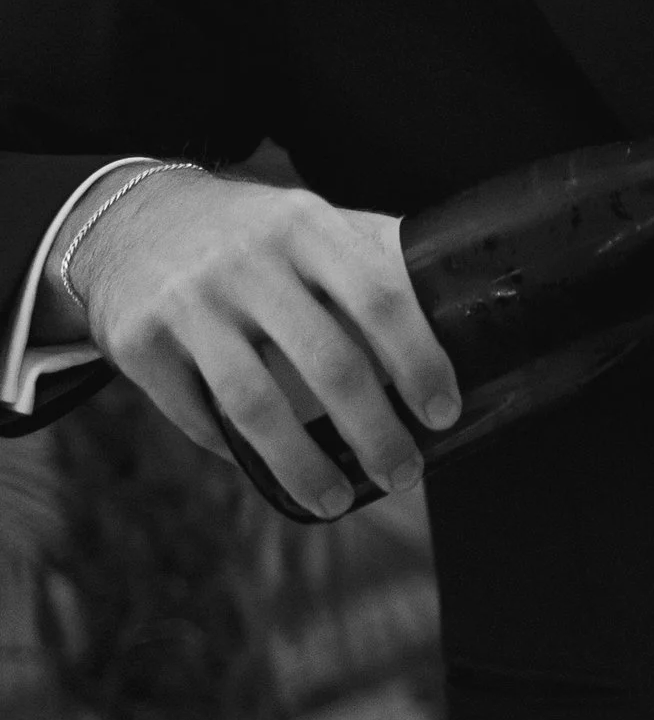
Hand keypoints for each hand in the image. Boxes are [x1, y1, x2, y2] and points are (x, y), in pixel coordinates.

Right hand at [68, 173, 458, 515]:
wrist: (127, 218)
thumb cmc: (248, 234)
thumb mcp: (306, 221)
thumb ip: (372, 256)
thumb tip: (459, 309)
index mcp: (304, 225)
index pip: (380, 298)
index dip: (419, 362)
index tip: (442, 413)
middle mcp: (245, 260)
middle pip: (329, 363)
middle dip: (376, 433)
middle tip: (403, 473)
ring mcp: (187, 302)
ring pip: (256, 405)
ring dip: (304, 466)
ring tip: (334, 501)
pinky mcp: (139, 341)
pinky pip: (197, 415)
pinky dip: (235, 451)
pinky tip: (264, 469)